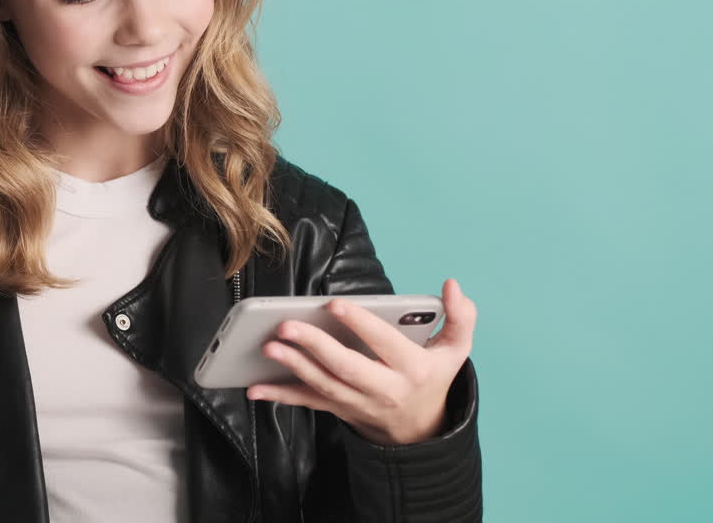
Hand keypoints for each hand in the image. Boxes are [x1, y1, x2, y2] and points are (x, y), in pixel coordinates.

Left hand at [246, 278, 476, 445]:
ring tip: (269, 346)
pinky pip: (308, 403)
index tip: (335, 304)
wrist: (420, 430)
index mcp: (413, 369)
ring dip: (293, 367)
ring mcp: (359, 403)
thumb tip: (452, 286)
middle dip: (315, 346)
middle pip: (347, 368)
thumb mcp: (455, 350)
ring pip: (324, 386)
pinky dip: (280, 395)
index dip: (361, 324)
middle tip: (287, 326)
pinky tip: (255, 387)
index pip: (385, 344)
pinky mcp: (339, 410)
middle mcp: (384, 389)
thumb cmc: (432, 377)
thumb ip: (460, 317)